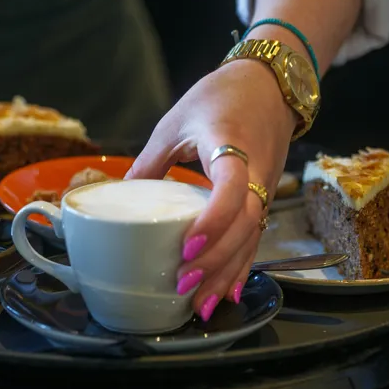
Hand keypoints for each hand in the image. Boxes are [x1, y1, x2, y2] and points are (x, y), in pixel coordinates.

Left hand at [126, 59, 296, 320]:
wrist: (270, 83)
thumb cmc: (219, 97)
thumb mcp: (175, 122)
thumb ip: (150, 160)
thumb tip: (118, 196)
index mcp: (232, 145)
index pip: (232, 189)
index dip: (212, 221)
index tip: (187, 245)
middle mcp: (257, 172)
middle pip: (245, 225)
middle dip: (216, 260)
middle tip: (182, 285)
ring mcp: (266, 188)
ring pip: (252, 238)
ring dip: (227, 273)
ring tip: (201, 305)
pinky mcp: (266, 198)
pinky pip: (255, 237)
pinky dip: (240, 266)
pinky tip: (227, 293)